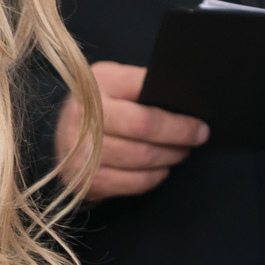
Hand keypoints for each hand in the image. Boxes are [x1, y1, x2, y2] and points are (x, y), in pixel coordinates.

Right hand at [57, 61, 208, 200]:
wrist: (65, 137)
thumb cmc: (101, 106)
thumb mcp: (116, 83)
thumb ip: (142, 85)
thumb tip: (184, 98)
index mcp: (97, 84)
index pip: (144, 96)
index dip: (176, 114)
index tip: (200, 122)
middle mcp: (83, 116)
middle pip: (144, 128)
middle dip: (179, 135)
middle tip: (198, 137)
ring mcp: (81, 150)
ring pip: (141, 157)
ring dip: (170, 157)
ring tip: (180, 151)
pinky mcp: (85, 180)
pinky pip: (133, 182)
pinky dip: (154, 177)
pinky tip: (161, 168)